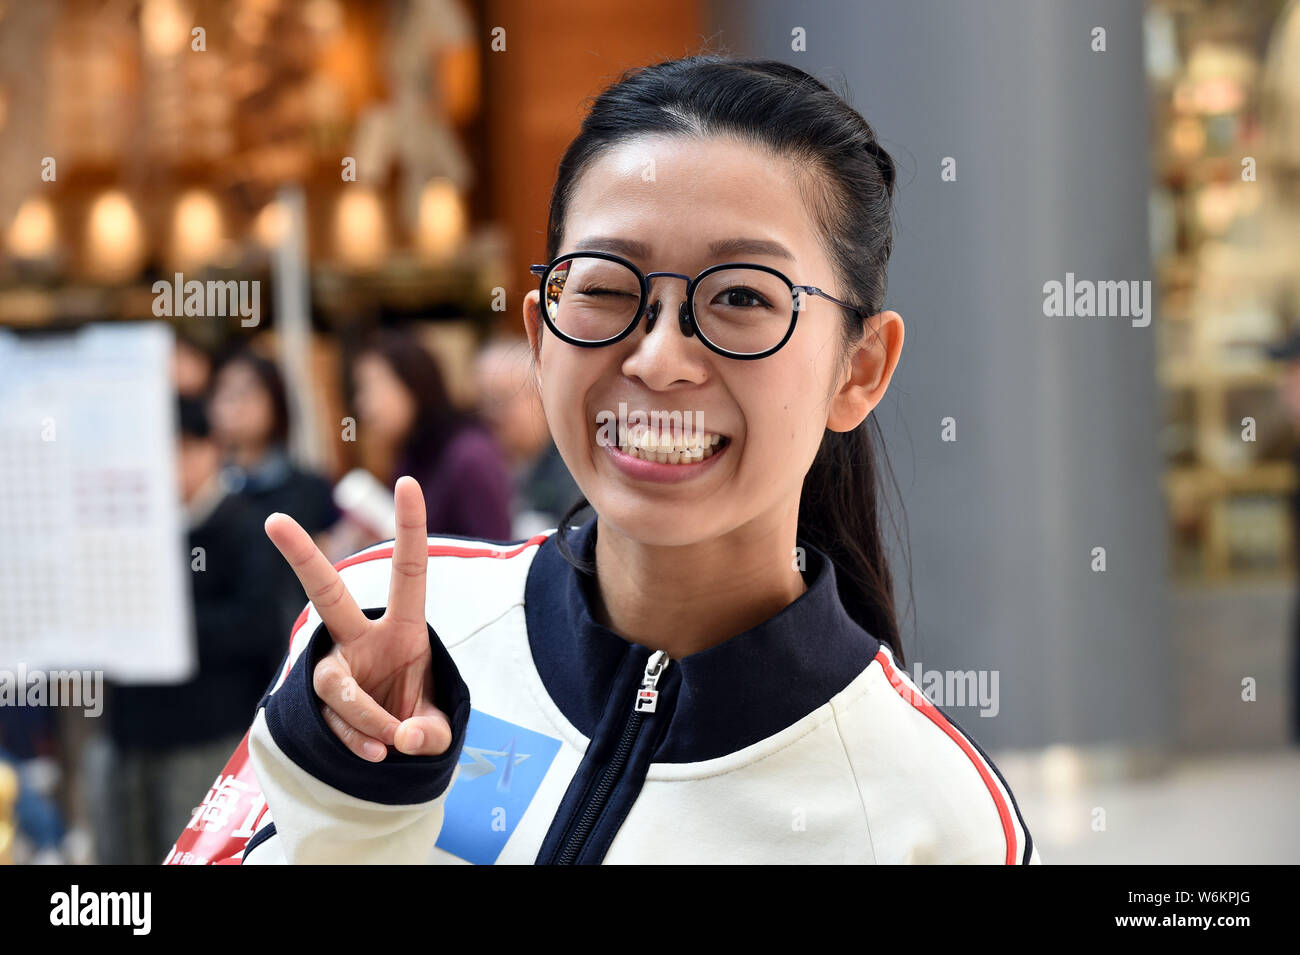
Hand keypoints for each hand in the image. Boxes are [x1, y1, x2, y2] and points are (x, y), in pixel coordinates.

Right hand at [264, 476, 449, 761]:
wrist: (395, 755)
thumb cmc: (419, 720)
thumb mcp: (438, 726)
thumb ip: (430, 731)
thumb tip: (402, 738)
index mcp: (404, 629)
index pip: (408, 573)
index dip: (410, 528)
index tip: (407, 481)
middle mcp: (362, 640)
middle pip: (327, 595)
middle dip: (300, 558)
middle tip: (273, 520)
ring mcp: (336, 669)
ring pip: (335, 684)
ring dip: (364, 716)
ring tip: (389, 743)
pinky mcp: (318, 705)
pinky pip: (334, 720)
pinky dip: (357, 740)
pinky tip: (375, 754)